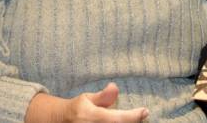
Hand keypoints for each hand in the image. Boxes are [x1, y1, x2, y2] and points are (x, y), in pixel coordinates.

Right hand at [26, 82, 148, 122]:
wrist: (61, 122)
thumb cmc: (78, 109)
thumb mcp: (87, 99)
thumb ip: (102, 96)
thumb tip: (115, 87)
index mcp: (91, 117)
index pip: (118, 120)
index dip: (133, 117)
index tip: (145, 111)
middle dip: (132, 122)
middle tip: (141, 116)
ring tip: (134, 118)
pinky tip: (127, 122)